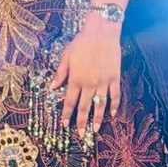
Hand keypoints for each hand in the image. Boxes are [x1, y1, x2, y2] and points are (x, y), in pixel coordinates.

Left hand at [51, 13, 121, 136]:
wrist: (101, 32)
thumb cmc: (81, 42)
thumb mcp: (66, 56)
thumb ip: (60, 73)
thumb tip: (52, 88)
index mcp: (75, 78)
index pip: (69, 101)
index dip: (67, 114)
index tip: (65, 124)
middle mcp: (89, 83)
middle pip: (84, 107)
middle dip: (82, 122)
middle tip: (81, 134)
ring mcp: (103, 82)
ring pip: (100, 105)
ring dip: (98, 119)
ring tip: (96, 130)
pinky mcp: (114, 78)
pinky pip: (115, 96)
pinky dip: (114, 106)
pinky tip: (113, 114)